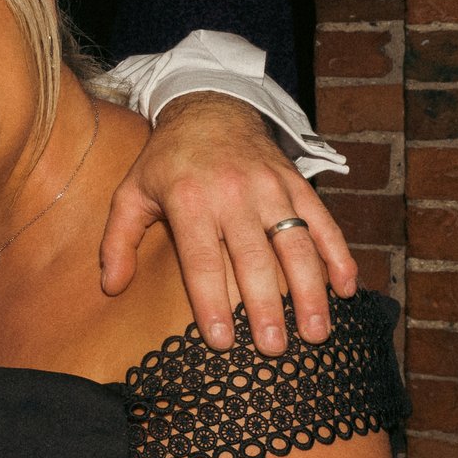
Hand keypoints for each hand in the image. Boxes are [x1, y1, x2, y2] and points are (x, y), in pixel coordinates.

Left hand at [100, 93, 356, 354]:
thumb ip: (118, 241)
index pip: (202, 261)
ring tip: (315, 334)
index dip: (212, 303)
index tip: (221, 342)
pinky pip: (323, 222)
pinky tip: (346, 289)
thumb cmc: (167, 161)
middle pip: (254, 259)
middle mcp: (234, 194)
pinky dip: (338, 255)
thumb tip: (110, 287)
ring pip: (296, 244)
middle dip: (265, 308)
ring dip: (309, 292)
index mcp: (190, 200)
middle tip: (273, 349)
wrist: (210, 108)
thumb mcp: (131, 193)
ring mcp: (271, 188)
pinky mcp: (297, 184)